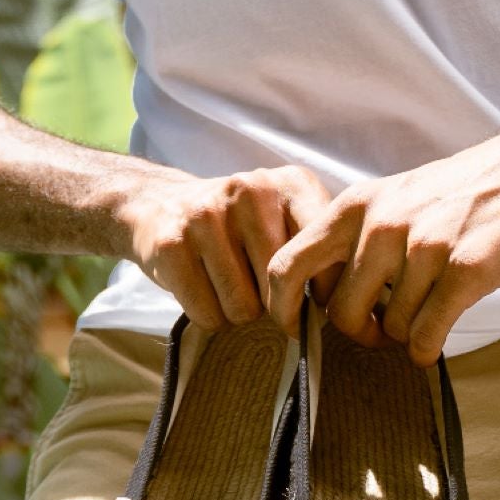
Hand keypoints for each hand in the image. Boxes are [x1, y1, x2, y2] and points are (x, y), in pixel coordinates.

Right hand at [116, 164, 334, 331]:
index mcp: (291, 183)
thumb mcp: (285, 215)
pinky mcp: (171, 244)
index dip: (318, 290)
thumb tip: (340, 305)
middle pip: (281, 288)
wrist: (159, 203)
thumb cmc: (237, 223)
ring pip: (245, 307)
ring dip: (238, 312)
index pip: (324, 255)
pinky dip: (209, 316)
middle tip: (256, 287)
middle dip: (272, 304)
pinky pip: (208, 314)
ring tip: (228, 284)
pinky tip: (203, 288)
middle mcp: (250, 190)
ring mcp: (207, 215)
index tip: (308, 299)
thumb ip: (318, 246)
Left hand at [264, 116, 499, 364]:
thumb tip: (322, 299)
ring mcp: (425, 246)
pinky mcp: (467, 269)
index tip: (296, 329)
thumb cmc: (463, 190)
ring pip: (389, 326)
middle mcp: (383, 223)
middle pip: (338, 311)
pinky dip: (427, 348)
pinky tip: (435, 341)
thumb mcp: (395, 198)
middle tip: (380, 330)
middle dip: (359, 332)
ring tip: (425, 314)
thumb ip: (357, 240)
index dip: (282, 307)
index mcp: (357, 205)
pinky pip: (427, 333)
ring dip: (405, 333)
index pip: (287, 264)